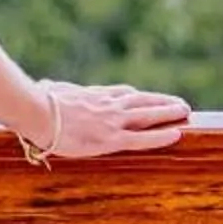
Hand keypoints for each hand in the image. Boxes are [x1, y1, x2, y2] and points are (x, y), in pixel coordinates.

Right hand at [28, 81, 192, 159]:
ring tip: (185, 111)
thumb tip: (45, 85)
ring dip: (168, 111)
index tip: (146, 98)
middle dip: (161, 101)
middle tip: (179, 103)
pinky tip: (177, 134)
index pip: (121, 94)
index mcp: (93, 95)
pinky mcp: (112, 138)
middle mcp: (107, 105)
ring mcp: (112, 120)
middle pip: (141, 100)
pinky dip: (161, 135)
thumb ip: (53, 90)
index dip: (137, 97)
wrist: (37, 111)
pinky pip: (143, 137)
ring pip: (148, 114)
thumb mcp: (49, 90)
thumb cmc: (37, 101)